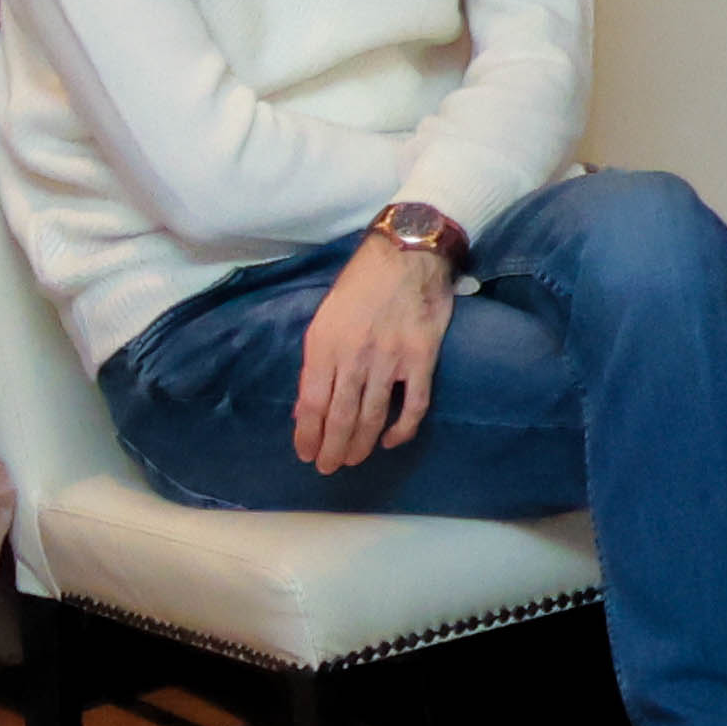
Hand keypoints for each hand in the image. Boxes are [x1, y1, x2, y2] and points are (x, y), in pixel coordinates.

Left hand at [290, 234, 456, 471]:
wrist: (406, 257)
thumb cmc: (360, 286)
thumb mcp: (325, 320)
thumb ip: (318, 361)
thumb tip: (308, 404)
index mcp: (324, 346)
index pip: (311, 403)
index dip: (307, 434)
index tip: (305, 454)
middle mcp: (354, 357)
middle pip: (341, 415)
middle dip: (332, 447)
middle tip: (328, 468)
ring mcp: (390, 360)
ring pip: (373, 415)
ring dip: (361, 443)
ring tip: (353, 460)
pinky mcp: (421, 359)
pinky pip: (413, 404)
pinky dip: (403, 428)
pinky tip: (392, 441)